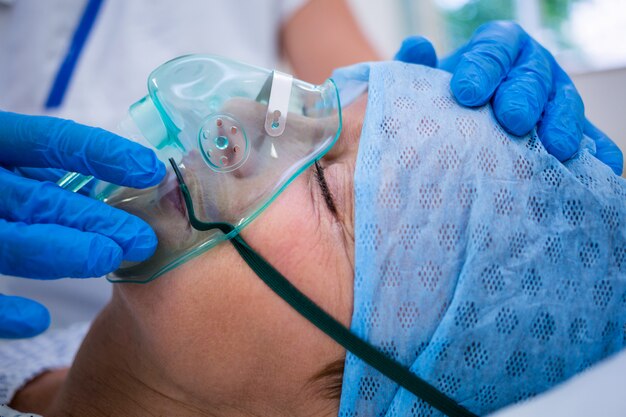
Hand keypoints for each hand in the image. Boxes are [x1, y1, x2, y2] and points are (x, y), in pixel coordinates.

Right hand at [0, 111, 165, 337]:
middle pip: (38, 201)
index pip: (51, 143)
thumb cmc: (1, 186)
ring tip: (110, 261)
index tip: (150, 171)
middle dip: (95, 220)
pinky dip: (5, 311)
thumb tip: (119, 187)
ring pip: (12, 243)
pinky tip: (37, 321)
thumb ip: (55, 172)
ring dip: (65, 255)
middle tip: (143, 240)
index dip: (103, 155)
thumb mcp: (16, 163)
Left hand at [394, 21, 623, 175]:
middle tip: (513, 120)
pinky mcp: (570, 129)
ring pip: (565, 102)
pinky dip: (598, 150)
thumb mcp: (425, 85)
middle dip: (523, 96)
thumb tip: (418, 47)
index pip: (494, 47)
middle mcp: (530, 67)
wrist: (463, 129)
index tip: (466, 93)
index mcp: (497, 47)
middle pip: (532, 75)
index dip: (482, 67)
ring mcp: (554, 97)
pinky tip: (603, 166)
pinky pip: (591, 137)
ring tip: (558, 148)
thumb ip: (417, 68)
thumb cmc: (444, 103)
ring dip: (563, 123)